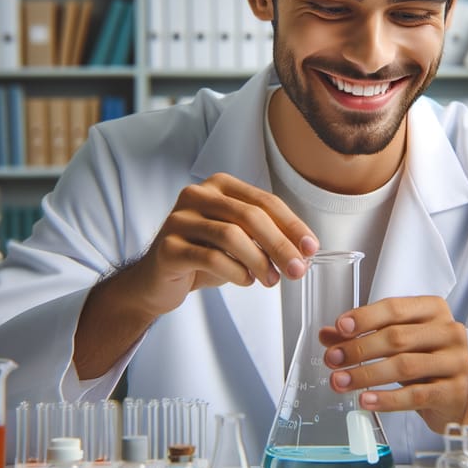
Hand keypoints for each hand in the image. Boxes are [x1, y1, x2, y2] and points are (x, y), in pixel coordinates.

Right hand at [127, 172, 318, 319]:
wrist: (156, 281)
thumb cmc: (202, 257)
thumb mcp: (239, 241)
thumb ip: (265, 237)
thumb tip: (303, 251)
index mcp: (219, 185)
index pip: (264, 201)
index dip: (292, 225)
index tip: (310, 247)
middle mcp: (197, 195)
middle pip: (250, 216)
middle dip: (280, 244)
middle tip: (297, 269)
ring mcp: (179, 218)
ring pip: (231, 235)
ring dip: (259, 261)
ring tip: (271, 280)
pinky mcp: (167, 246)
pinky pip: (210, 257)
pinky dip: (235, 271)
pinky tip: (245, 281)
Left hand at [319, 296, 467, 433]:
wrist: (456, 393)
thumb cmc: (425, 358)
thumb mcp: (397, 341)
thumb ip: (363, 334)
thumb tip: (328, 335)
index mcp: (432, 309)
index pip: (394, 308)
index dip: (365, 317)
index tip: (340, 327)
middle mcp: (448, 331)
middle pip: (397, 337)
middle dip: (359, 349)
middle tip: (332, 359)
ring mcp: (454, 361)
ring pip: (404, 366)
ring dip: (366, 374)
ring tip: (341, 381)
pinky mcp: (453, 392)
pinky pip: (414, 395)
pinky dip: (386, 399)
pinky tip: (365, 400)